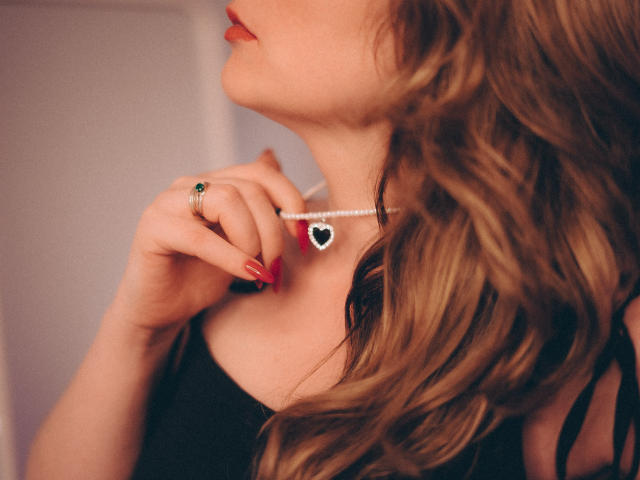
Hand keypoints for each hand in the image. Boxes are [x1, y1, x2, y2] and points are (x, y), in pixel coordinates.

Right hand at [108, 150, 304, 336]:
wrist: (163, 309)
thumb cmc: (202, 276)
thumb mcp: (243, 242)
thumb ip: (259, 207)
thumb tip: (274, 158)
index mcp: (214, 183)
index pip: (260, 172)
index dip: (289, 199)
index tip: (302, 236)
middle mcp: (190, 184)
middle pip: (249, 189)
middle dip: (272, 231)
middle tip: (275, 266)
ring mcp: (168, 202)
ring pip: (228, 201)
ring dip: (252, 240)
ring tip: (257, 270)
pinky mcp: (153, 228)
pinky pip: (201, 238)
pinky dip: (232, 259)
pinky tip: (249, 275)